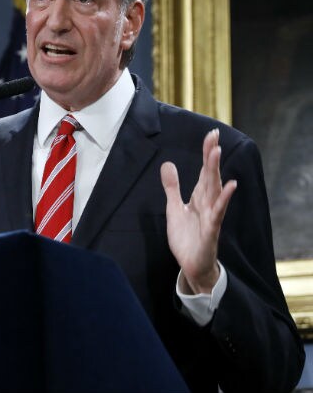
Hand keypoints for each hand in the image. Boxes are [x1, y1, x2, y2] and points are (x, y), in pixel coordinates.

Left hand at [160, 129, 236, 293]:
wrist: (191, 265)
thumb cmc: (187, 237)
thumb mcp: (173, 208)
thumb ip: (172, 187)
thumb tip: (167, 164)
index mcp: (199, 197)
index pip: (204, 171)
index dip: (207, 153)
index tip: (210, 134)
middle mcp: (208, 203)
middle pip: (210, 175)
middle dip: (211, 155)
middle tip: (214, 135)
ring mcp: (211, 216)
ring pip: (215, 190)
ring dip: (216, 171)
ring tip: (217, 152)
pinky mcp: (211, 230)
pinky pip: (218, 212)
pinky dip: (224, 199)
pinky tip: (230, 186)